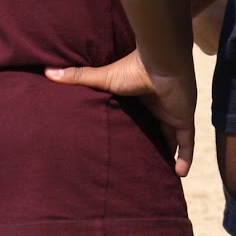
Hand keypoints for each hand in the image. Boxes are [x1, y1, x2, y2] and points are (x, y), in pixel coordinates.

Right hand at [45, 51, 196, 176]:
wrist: (163, 62)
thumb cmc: (133, 69)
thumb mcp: (103, 78)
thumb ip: (78, 77)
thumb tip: (47, 73)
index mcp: (140, 96)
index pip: (138, 114)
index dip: (134, 127)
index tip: (125, 142)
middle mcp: (157, 105)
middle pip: (155, 127)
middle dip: (151, 143)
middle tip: (141, 163)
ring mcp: (172, 112)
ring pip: (172, 136)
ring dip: (168, 152)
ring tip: (160, 173)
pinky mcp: (183, 118)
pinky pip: (187, 141)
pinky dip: (186, 156)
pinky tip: (180, 173)